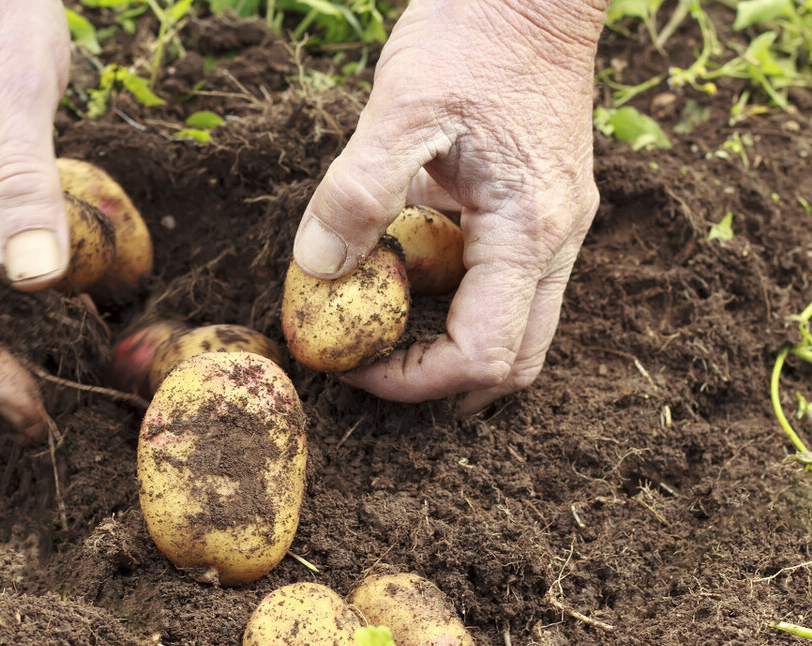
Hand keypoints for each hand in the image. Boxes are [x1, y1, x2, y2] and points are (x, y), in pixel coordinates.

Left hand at [292, 0, 606, 413]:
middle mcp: (556, 239)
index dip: (413, 379)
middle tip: (367, 367)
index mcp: (530, 228)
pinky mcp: (539, 209)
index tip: (350, 362)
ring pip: (513, 325)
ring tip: (376, 325)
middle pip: (513, 359)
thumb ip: (358, 193)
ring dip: (445, 343)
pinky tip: (401, 269)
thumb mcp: (400, 109)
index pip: (484, 352)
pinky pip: (502, 282)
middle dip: (438, 381)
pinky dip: (451, 299)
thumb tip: (317, 273)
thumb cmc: (471, 36)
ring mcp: (556, 226)